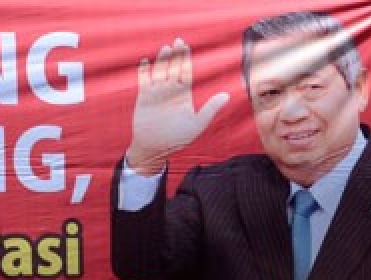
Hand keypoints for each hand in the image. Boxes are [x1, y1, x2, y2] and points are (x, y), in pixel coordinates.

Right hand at [127, 38, 229, 174]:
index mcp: (183, 94)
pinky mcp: (143, 98)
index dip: (186, 59)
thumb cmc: (177, 138)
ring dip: (162, 61)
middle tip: (178, 41)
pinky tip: (145, 62)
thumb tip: (227, 95)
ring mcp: (156, 93)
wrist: (155, 148)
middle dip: (175, 56)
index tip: (186, 46)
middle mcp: (170, 91)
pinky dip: (144, 72)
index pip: (185, 72)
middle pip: (173, 68)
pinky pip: (143, 81)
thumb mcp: (197, 124)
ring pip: (159, 72)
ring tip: (166, 49)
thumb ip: (210, 109)